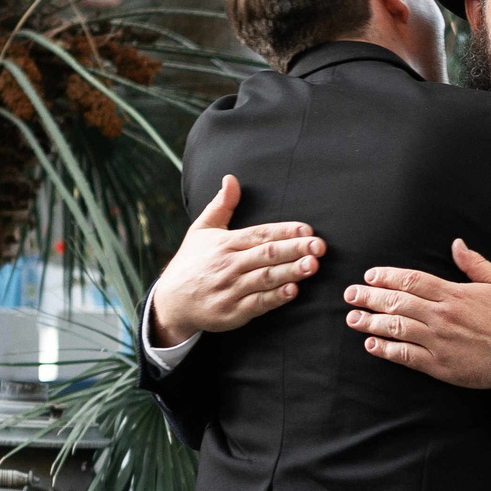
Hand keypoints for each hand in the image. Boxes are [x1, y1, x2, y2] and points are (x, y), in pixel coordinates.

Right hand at [147, 175, 322, 345]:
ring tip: (313, 265)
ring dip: (291, 271)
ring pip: (265, 278)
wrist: (171, 302)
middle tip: (319, 246)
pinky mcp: (232, 312)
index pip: (259, 234)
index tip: (307, 229)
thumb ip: (221, 206)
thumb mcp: (201, 231)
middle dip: (295, 249)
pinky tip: (293, 290)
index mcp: (225, 243)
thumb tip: (231, 178)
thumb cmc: (191, 263)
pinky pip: (258, 304)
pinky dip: (275, 297)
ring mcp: (230, 290)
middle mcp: (228, 265)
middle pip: (266, 255)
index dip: (284, 231)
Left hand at [343, 240, 490, 388]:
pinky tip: (372, 345)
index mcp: (453, 293)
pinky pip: (406, 356)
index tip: (370, 276)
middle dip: (369, 297)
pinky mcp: (439, 365)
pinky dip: (386, 350)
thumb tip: (457, 244)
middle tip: (350, 295)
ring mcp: (438, 341)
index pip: (411, 280)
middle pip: (397, 302)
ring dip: (371, 322)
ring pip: (396, 328)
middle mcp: (441, 315)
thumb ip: (474, 264)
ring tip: (353, 319)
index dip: (387, 276)